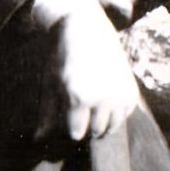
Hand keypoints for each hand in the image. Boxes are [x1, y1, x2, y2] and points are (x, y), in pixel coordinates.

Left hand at [32, 0, 139, 141]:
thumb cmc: (64, 58)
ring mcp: (120, 96)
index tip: (68, 113)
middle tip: (82, 108)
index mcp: (80, 97)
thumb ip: (47, 114)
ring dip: (103, 122)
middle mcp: (103, 99)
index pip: (77, 132)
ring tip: (93, 105)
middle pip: (96, 131)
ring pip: (113, 127)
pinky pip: (125, 115)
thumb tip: (37, 140)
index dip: (71, 125)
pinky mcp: (132, 92)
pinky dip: (117, 113)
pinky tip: (107, 99)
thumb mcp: (52, 84)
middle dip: (87, 125)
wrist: (88, 30)